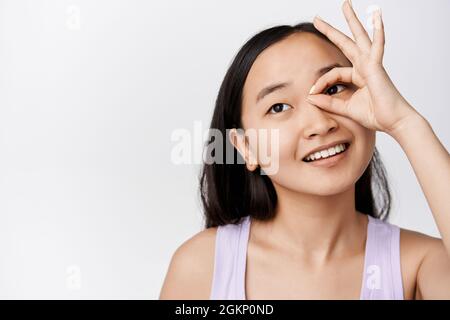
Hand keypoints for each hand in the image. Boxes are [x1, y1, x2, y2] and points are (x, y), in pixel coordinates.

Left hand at [306, 0, 418, 134]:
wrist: (394, 122)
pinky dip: (378, 32)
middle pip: (346, 43)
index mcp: (358, 75)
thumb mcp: (345, 109)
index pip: (334, 72)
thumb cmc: (375, 115)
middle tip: (317, 19)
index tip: (311, 93)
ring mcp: (372, 65)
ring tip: (345, 5)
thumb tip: (310, 98)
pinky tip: (377, 17)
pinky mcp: (377, 67)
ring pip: (360, 38)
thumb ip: (328, 102)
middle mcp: (365, 66)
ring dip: (353, 21)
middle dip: (331, 31)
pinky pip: (377, 47)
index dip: (320, 82)